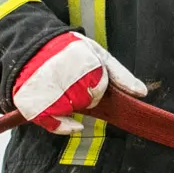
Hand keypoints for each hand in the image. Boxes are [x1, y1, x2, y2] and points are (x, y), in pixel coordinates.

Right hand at [12, 31, 147, 134]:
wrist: (34, 46)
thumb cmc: (71, 51)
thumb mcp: (99, 54)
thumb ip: (120, 74)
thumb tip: (142, 92)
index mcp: (81, 59)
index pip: (99, 88)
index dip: (97, 86)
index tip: (87, 76)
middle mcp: (61, 73)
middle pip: (85, 101)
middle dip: (84, 96)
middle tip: (74, 83)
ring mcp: (44, 88)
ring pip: (70, 111)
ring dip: (71, 107)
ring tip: (63, 89)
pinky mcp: (31, 102)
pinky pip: (52, 124)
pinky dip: (62, 127)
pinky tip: (71, 122)